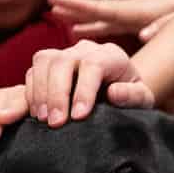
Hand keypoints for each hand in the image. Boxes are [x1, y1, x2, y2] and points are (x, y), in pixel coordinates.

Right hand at [25, 39, 147, 125]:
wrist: (117, 93)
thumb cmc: (131, 98)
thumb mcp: (142, 100)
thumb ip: (134, 96)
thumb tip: (114, 93)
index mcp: (112, 55)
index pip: (93, 64)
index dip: (84, 90)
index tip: (79, 117)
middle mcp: (86, 49)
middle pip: (63, 60)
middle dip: (58, 93)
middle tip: (56, 124)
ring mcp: (65, 53)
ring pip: (44, 60)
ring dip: (40, 91)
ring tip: (43, 120)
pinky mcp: (49, 64)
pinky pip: (33, 70)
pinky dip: (31, 92)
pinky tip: (37, 114)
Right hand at [52, 0, 173, 41]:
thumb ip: (161, 27)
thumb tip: (143, 38)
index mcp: (132, 12)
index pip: (98, 9)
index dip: (76, 6)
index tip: (55, 0)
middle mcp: (126, 11)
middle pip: (92, 10)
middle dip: (71, 7)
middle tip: (48, 4)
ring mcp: (129, 15)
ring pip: (97, 18)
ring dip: (79, 17)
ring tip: (57, 17)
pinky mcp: (135, 20)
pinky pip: (107, 25)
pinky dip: (92, 26)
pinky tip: (82, 30)